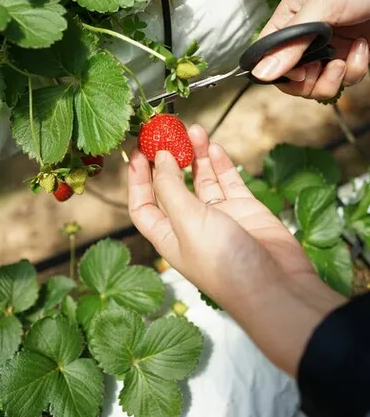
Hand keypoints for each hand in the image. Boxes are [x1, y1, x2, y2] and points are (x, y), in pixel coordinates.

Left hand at [128, 125, 344, 375]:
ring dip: (196, 155)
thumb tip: (161, 159)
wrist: (277, 285)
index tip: (139, 152)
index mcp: (169, 235)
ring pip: (202, 178)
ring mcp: (219, 216)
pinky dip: (221, 164)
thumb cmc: (226, 266)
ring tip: (194, 130)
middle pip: (173, 186)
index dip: (138, 179)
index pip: (143, 204)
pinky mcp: (244, 209)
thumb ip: (171, 188)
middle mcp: (191, 225)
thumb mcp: (188, 222)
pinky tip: (214, 148)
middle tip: (167, 132)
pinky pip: (228, 181)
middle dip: (169, 159)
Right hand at [252, 0, 369, 100]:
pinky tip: (363, 47)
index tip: (298, 71)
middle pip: (291, 77)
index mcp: (291, 17)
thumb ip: (291, 41)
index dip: (278, 70)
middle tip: (325, 67)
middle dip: (308, 80)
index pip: (268, 54)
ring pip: (316, 85)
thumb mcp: (322, 7)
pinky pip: (344, 80)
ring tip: (346, 59)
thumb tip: (261, 72)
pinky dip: (355, 69)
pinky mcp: (351, 59)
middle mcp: (306, 36)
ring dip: (333, 78)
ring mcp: (329, 49)